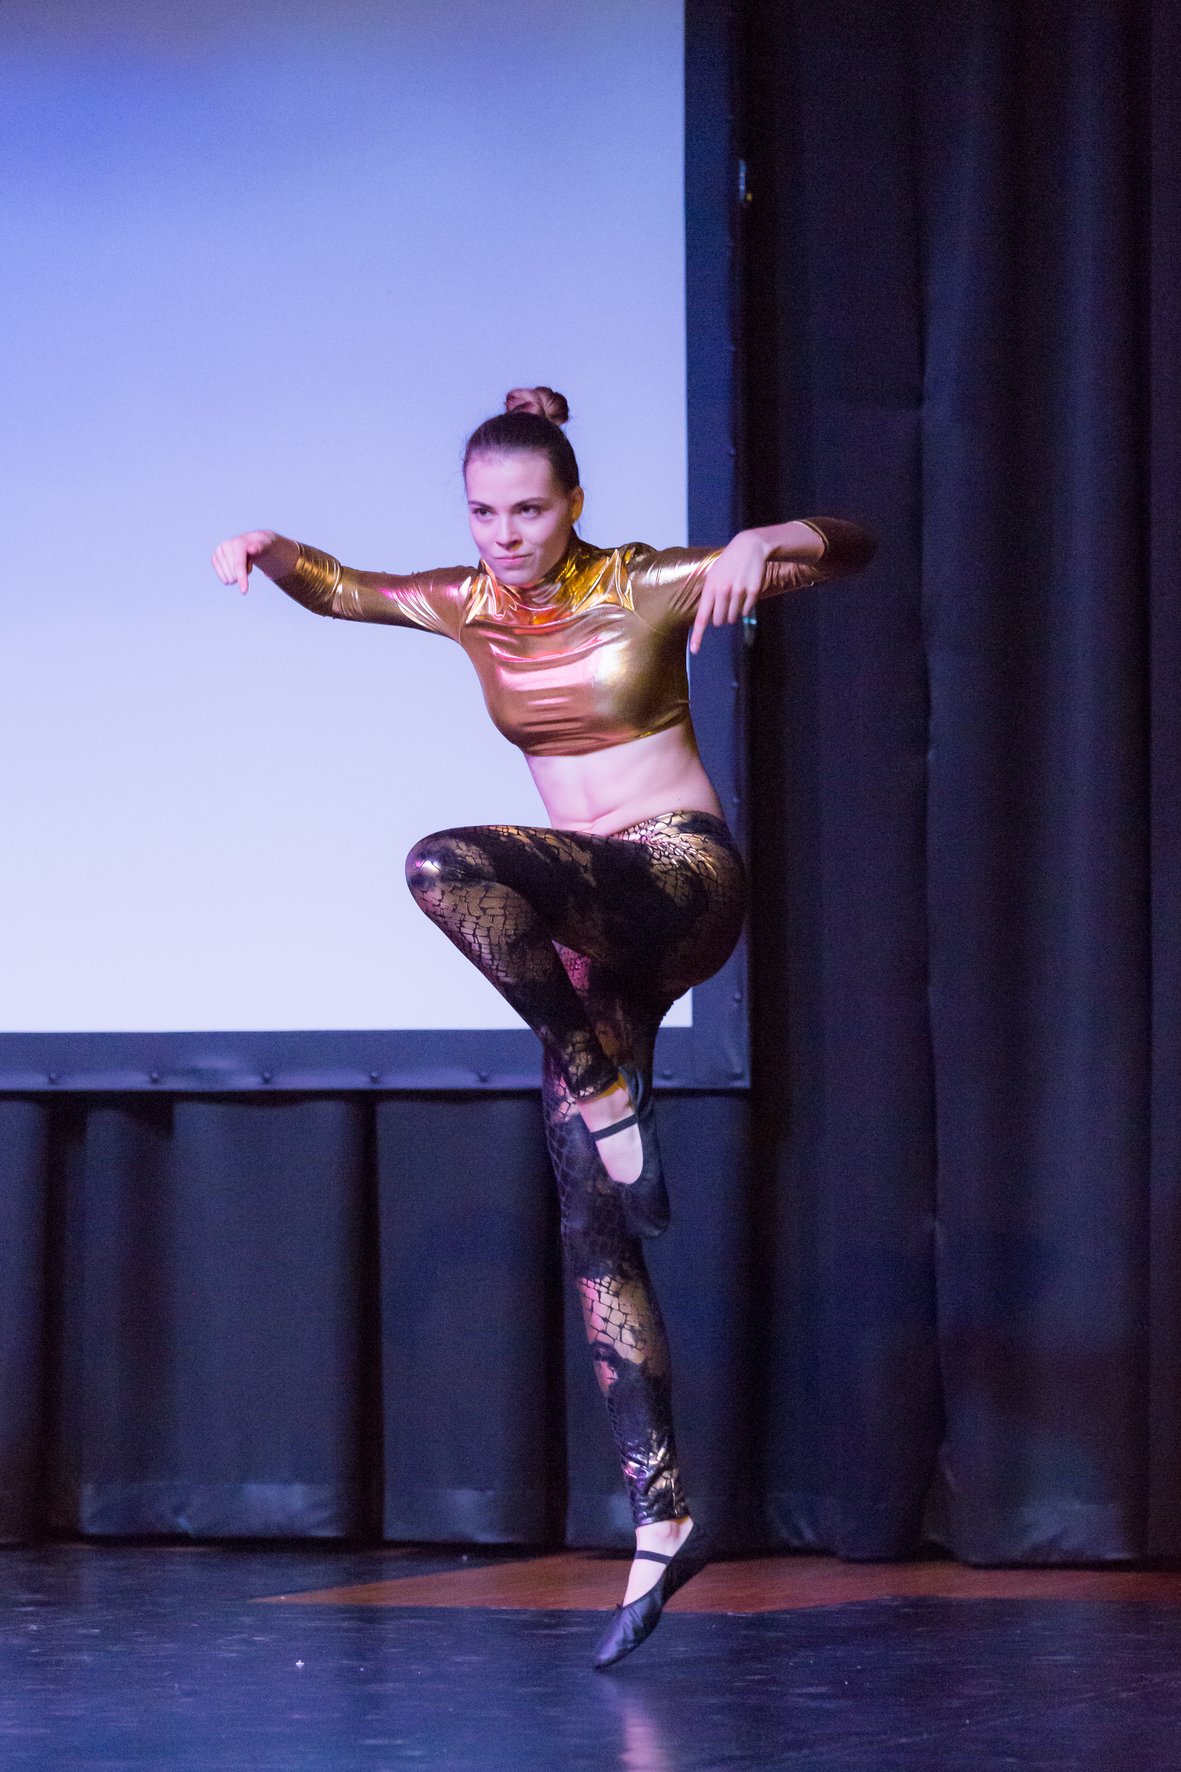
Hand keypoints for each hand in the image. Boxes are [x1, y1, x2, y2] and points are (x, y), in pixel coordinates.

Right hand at [210, 529, 279, 595]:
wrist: (253, 542)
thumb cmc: (261, 546)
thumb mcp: (266, 546)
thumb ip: (260, 548)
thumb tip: (252, 549)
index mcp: (238, 543)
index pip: (238, 564)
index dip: (241, 578)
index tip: (244, 592)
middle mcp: (226, 545)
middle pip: (232, 573)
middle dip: (243, 575)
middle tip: (249, 564)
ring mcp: (219, 550)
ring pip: (227, 576)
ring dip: (237, 576)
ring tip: (243, 565)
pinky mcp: (214, 557)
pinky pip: (221, 575)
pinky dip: (229, 578)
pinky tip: (234, 572)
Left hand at [689, 530, 771, 654]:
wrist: (748, 547)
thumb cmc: (728, 564)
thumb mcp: (713, 576)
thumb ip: (709, 597)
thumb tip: (709, 620)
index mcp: (710, 588)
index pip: (702, 618)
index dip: (698, 636)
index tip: (694, 650)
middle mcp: (724, 591)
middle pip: (719, 621)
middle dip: (720, 618)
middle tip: (724, 605)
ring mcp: (739, 591)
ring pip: (734, 617)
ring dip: (733, 612)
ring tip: (735, 594)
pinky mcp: (753, 591)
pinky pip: (747, 610)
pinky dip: (745, 606)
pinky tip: (745, 591)